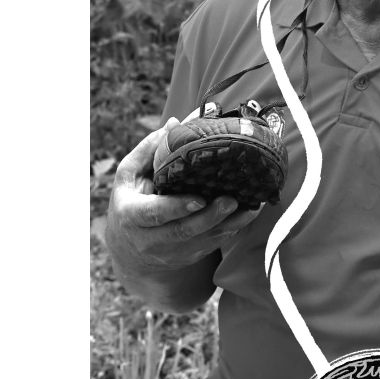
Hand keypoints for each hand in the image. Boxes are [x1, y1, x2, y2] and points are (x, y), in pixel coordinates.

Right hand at [105, 118, 263, 277]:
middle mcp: (151, 239)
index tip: (200, 198)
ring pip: (204, 241)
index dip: (177, 207)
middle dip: (211, 217)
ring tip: (251, 206)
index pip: (155, 213)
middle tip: (233, 199)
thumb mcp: (129, 175)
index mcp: (132, 215)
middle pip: (184, 230)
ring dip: (230, 224)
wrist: (130, 250)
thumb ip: (150, 149)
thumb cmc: (131, 200)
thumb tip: (175, 123)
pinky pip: (214, 244)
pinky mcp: (190, 255)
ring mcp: (171, 252)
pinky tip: (249, 213)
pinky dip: (233, 229)